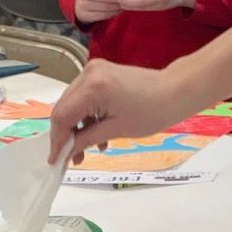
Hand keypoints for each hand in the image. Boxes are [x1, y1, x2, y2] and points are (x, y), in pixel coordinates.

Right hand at [48, 59, 197, 162]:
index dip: (57, 140)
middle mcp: (88, 74)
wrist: (176, 90)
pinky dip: (87, 116)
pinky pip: (84, 98)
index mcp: (92, 87)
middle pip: (64, 108)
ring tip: (87, 150)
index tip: (55, 160)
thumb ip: (86, 139)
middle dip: (65, 135)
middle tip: (71, 158)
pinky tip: (97, 134)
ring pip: (73, 104)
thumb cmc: (153, 111)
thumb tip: (67, 151)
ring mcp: (93, 71)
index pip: (62, 116)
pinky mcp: (100, 73)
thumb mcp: (116, 130)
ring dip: (77, 127)